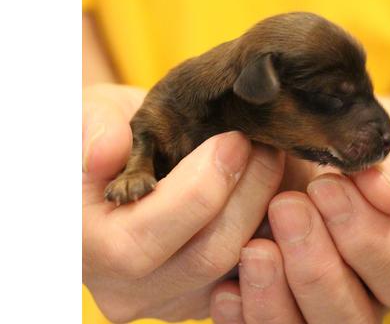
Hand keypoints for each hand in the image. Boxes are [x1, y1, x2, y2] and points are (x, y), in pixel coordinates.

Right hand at [82, 84, 284, 321]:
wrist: (121, 172)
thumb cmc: (106, 141)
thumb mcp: (89, 117)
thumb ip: (94, 129)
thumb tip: (109, 151)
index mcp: (87, 246)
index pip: (149, 233)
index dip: (204, 183)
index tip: (235, 140)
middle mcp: (127, 288)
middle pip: (207, 256)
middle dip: (249, 194)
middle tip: (267, 148)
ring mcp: (168, 298)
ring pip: (238, 268)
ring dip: (267, 212)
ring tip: (275, 164)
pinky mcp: (201, 294)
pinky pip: (250, 272)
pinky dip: (270, 231)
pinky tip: (274, 193)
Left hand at [209, 93, 389, 323]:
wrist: (296, 160)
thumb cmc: (344, 154)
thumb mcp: (382, 145)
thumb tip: (383, 193)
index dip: (368, 238)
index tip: (326, 188)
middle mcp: (360, 295)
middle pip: (352, 314)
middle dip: (318, 266)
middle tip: (285, 208)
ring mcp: (314, 310)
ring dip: (278, 296)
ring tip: (254, 250)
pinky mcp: (274, 312)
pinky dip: (243, 316)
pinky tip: (226, 290)